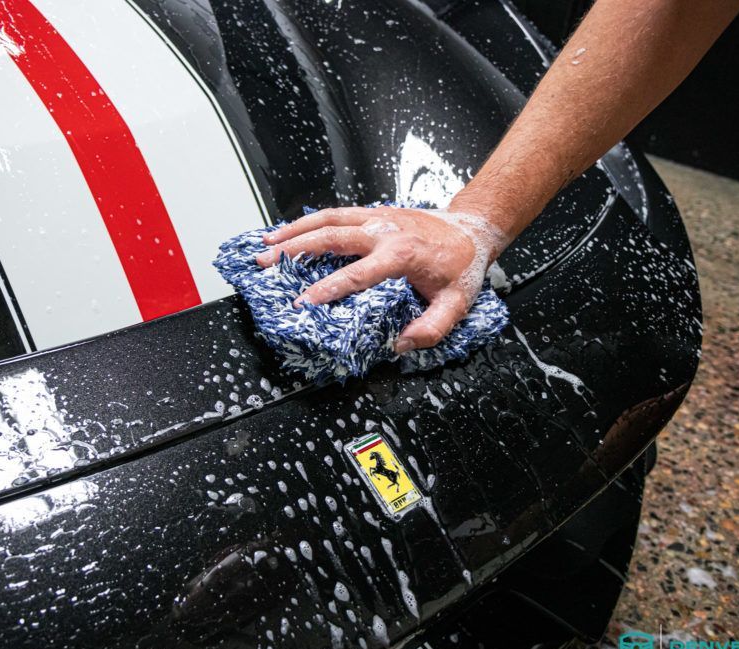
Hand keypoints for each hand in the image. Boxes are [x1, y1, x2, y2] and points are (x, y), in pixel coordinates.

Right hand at [255, 206, 505, 351]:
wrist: (472, 228)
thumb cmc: (462, 266)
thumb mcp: (456, 304)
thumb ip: (431, 328)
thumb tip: (400, 345)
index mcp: (403, 254)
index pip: (358, 273)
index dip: (328, 287)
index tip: (304, 302)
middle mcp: (385, 231)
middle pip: (332, 235)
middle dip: (295, 249)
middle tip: (266, 263)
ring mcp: (378, 217)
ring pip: (328, 218)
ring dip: (294, 230)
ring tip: (266, 243)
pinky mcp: (374, 213)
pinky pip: (336, 213)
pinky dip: (309, 222)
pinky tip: (289, 232)